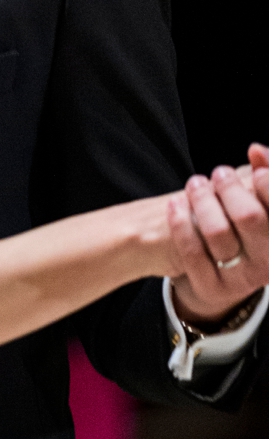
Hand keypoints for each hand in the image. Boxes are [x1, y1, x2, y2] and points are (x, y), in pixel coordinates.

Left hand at [168, 145, 268, 323]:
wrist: (221, 270)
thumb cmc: (243, 223)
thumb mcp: (257, 199)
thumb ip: (265, 172)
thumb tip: (257, 150)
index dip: (268, 186)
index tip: (256, 173)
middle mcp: (268, 263)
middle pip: (249, 217)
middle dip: (230, 188)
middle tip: (219, 174)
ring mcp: (241, 279)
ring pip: (218, 233)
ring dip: (202, 200)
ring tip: (195, 184)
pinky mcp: (213, 288)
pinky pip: (192, 252)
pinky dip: (180, 222)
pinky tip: (175, 204)